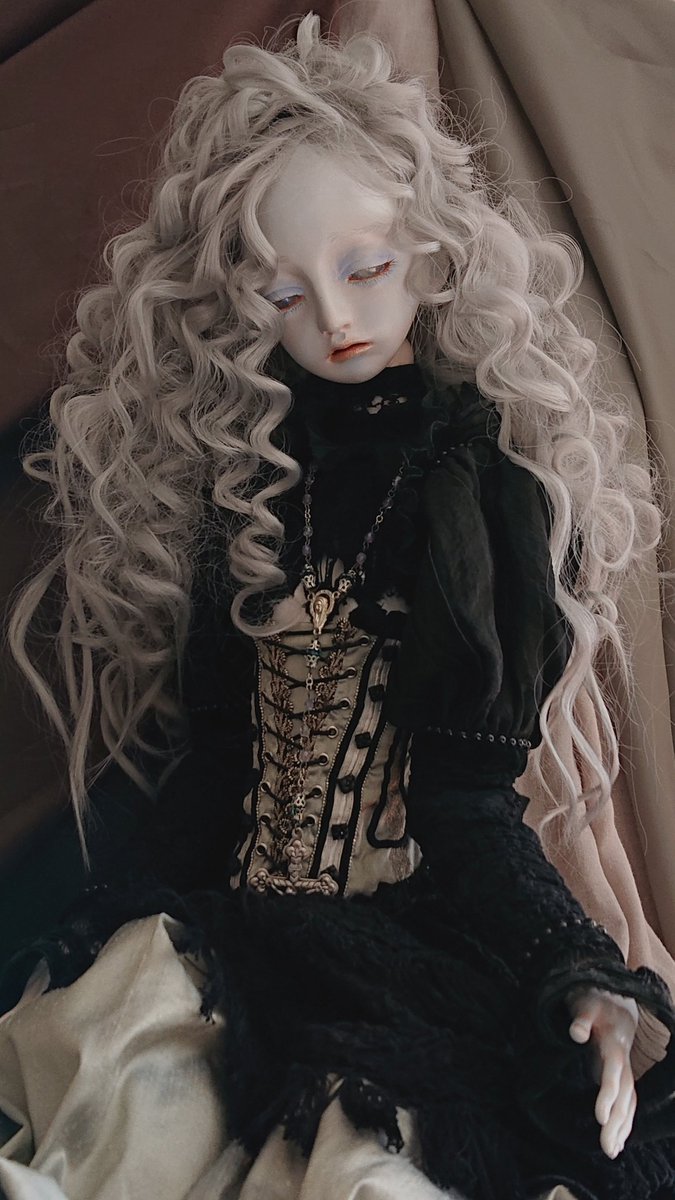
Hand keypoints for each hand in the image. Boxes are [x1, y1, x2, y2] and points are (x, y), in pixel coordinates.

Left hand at [568, 987, 637, 1158]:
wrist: (613, 999)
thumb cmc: (592, 1001)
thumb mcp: (583, 1004)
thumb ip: (580, 1018)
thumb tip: (576, 1033)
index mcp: (613, 1044)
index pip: (613, 1073)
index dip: (608, 1095)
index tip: (599, 1117)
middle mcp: (622, 1060)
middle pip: (624, 1095)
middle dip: (616, 1122)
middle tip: (607, 1148)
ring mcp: (622, 1069)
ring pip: (628, 1101)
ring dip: (622, 1127)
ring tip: (611, 1151)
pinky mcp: (619, 1076)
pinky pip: (627, 1101)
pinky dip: (624, 1122)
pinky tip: (617, 1142)